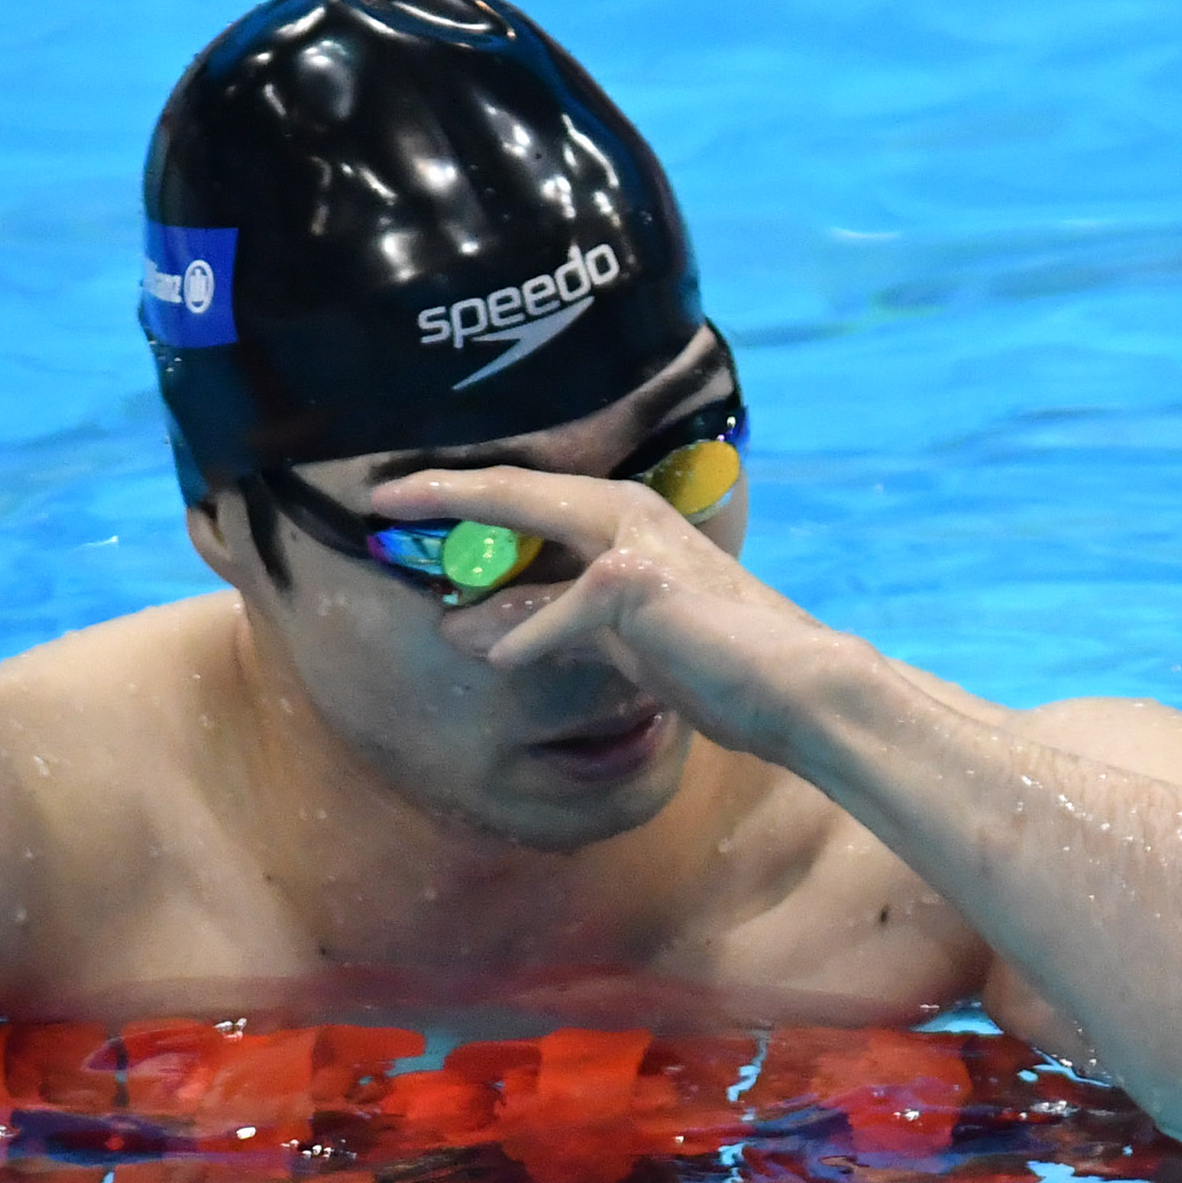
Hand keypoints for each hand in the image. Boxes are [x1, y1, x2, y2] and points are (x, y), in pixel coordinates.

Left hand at [365, 463, 847, 761]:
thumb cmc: (723, 669)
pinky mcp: (631, 584)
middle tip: (381, 498)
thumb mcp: (622, 647)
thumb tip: (464, 633)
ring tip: (416, 576)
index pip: (531, 500)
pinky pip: (556, 615)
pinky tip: (500, 659)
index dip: (464, 496)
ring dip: (467, 563)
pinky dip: (526, 638)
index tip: (404, 501)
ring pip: (527, 528)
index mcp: (629, 519)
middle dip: (442, 493)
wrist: (800, 691)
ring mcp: (631, 542)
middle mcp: (628, 513)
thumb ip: (550, 628)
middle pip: (514, 491)